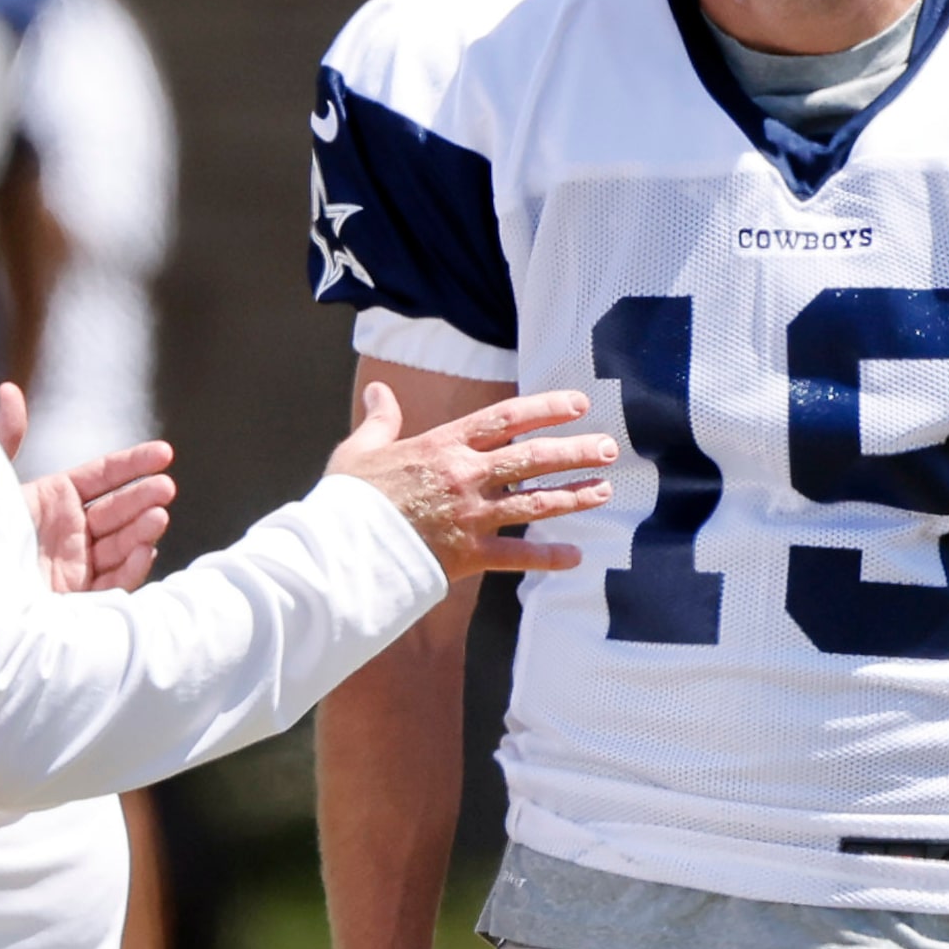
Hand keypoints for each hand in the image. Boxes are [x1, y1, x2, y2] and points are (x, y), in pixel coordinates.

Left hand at [0, 383, 175, 592]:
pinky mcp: (78, 598)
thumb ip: (6, 438)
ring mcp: (77, 563)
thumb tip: (9, 388)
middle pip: (118, 509)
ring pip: (121, 543)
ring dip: (143, 529)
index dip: (134, 463)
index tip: (164, 453)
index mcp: (55, 498)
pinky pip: (113, 582)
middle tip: (165, 487)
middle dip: (144, 497)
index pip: (104, 475)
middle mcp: (71, 530)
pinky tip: (144, 550)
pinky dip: (131, 568)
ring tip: (158, 516)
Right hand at [325, 384, 616, 578]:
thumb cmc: (348, 499)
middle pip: (533, 458)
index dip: (546, 408)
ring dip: (574, 496)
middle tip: (609, 448)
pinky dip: (548, 557)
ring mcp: (470, 515)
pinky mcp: (468, 554)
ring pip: (535, 503)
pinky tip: (576, 556)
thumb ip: (379, 420)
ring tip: (605, 490)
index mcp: (443, 445)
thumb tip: (380, 391)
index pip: (506, 418)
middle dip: (575, 451)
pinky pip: (517, 555)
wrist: (339, 548)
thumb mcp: (359, 450)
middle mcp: (465, 476)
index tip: (578, 404)